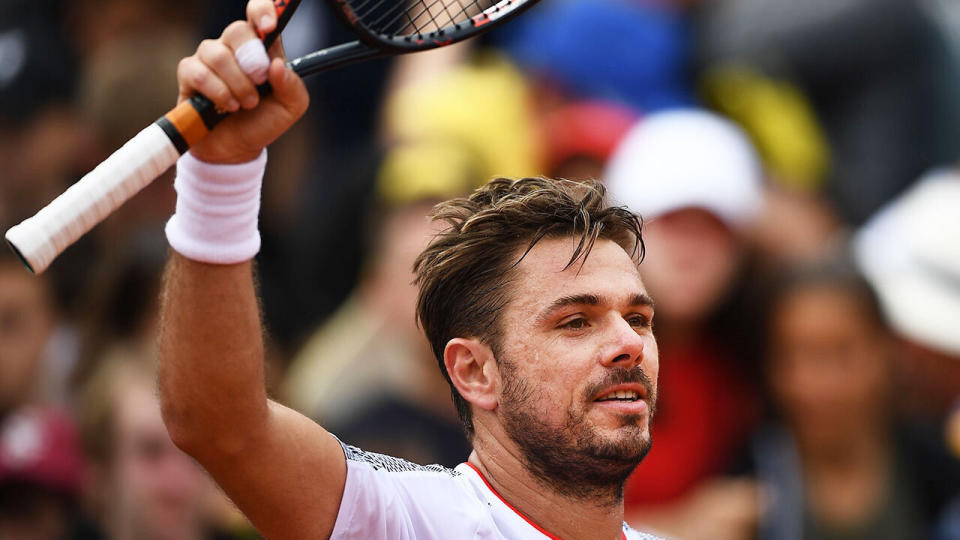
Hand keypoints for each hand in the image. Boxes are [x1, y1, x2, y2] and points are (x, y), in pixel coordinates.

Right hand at [176, 0, 308, 163]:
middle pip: (237, 30)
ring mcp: (210, 57)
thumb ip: (292, 86)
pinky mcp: (189, 73)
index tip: (268, 25)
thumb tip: (276, 65)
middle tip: (260, 84)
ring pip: (218, 54)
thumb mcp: (290, 108)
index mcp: (262, 48)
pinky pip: (199, 73)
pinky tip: (227, 107)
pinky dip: (218, 93)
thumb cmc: (263, 122)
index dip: (262, 10)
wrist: (237, 149)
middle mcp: (234, 47)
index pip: (259, 12)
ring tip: (246, 104)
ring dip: (237, 84)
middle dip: (252, 61)